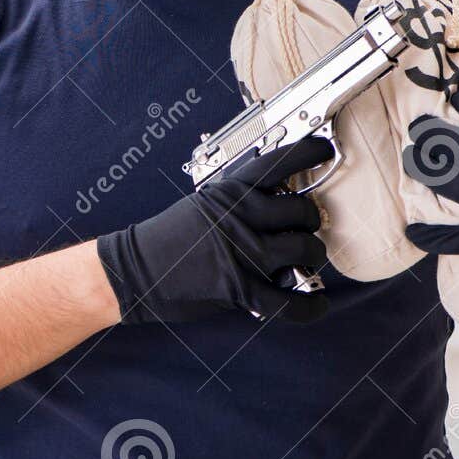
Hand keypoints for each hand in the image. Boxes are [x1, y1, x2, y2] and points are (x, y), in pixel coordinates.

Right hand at [95, 138, 331, 324]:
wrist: (134, 271)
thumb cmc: (168, 238)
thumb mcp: (203, 204)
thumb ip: (240, 200)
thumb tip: (281, 201)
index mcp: (230, 191)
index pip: (279, 161)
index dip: (310, 152)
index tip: (325, 151)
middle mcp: (240, 216)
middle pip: (303, 211)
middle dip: (312, 222)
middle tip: (306, 228)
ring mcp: (242, 252)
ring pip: (305, 250)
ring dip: (313, 256)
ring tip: (307, 259)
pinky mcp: (240, 289)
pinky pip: (290, 302)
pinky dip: (310, 308)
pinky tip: (318, 305)